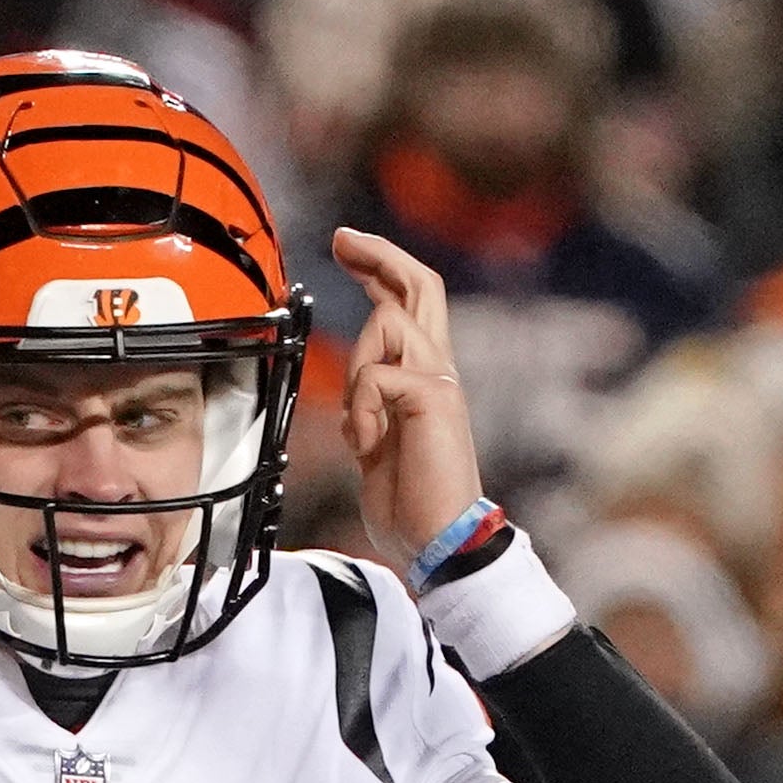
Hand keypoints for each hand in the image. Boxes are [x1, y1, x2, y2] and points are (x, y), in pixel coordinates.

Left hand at [331, 228, 486, 566]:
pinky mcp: (434, 397)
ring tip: (363, 427)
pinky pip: (375, 375)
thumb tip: (354, 387)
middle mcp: (440, 369)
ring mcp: (440, 380)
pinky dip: (359, 410)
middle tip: (342, 239)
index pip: (410, 304)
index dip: (381, 269)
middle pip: (419, 284)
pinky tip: (368, 445)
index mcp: (426, 378)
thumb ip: (371, 406)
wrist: (440, 543)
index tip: (347, 248)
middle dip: (378, 254)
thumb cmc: (411, 504)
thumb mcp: (377, 443)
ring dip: (357, 367)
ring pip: (388, 322)